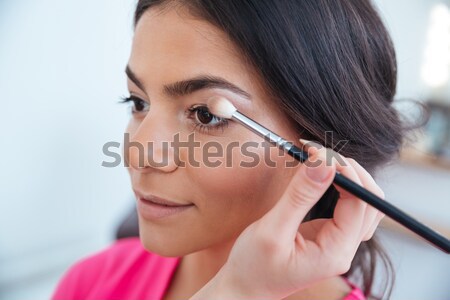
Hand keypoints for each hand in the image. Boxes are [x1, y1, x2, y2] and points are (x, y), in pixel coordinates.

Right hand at [191, 146, 384, 299]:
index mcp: (335, 252)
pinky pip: (348, 207)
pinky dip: (341, 187)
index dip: (344, 171)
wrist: (245, 288)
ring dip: (349, 177)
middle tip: (320, 153)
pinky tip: (323, 176)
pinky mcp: (329, 236)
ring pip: (363, 204)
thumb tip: (323, 162)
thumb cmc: (253, 266)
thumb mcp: (272, 229)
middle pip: (370, 202)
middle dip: (350, 171)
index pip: (359, 203)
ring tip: (322, 160)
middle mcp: (343, 249)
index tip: (319, 151)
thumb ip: (300, 196)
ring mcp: (338, 243)